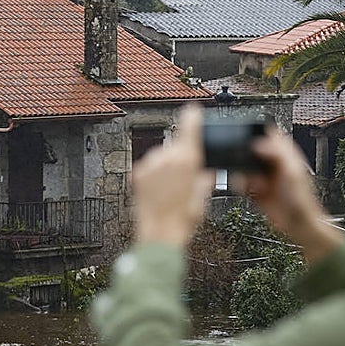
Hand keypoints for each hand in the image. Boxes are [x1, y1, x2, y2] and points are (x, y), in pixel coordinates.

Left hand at [132, 105, 214, 247]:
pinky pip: (150, 166)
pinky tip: (159, 191)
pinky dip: (155, 173)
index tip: (193, 110)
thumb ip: (206, 176)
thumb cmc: (183, 218)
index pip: (190, 125)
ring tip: (171, 190)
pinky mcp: (138, 172)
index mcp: (187, 158)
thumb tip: (207, 169)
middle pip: (176, 145)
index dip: (192, 116)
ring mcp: (150, 163)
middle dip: (181, 157)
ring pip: (162, 156)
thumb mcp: (204, 196)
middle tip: (185, 180)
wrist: (159, 234)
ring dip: (167, 166)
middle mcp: (167, 156)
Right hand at [244, 130, 341, 262]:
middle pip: (252, 150)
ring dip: (243, 173)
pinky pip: (241, 182)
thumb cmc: (301, 200)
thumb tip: (258, 143)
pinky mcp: (256, 189)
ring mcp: (264, 176)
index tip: (251, 143)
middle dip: (246, 156)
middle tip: (248, 165)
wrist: (296, 224)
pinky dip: (240, 185)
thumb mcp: (291, 172)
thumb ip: (277, 154)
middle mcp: (274, 164)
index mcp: (286, 154)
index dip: (258, 135)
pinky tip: (247, 190)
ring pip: (244, 166)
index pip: (270, 135)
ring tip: (252, 182)